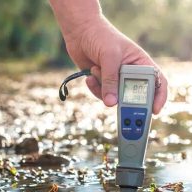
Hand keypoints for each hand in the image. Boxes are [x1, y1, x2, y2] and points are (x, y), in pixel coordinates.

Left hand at [49, 0, 166, 113]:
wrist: (80, 32)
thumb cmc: (101, 37)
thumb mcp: (109, 57)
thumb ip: (111, 80)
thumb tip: (111, 103)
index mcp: (141, 63)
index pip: (157, 82)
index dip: (159, 97)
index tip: (154, 110)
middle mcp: (130, 73)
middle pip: (135, 95)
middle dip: (125, 100)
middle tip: (116, 103)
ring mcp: (115, 78)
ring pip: (115, 97)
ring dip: (103, 88)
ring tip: (95, 70)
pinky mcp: (101, 82)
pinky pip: (101, 94)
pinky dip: (94, 87)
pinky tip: (89, 76)